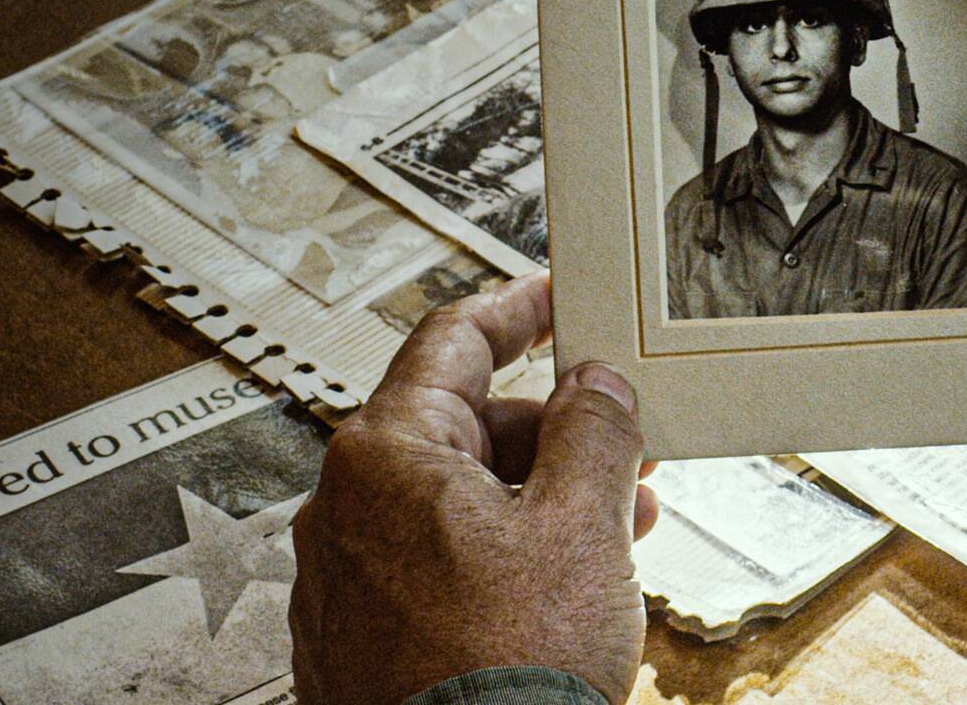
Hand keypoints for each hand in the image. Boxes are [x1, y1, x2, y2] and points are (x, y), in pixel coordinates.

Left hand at [289, 272, 656, 704]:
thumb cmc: (502, 675)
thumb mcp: (581, 527)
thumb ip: (594, 433)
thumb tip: (595, 385)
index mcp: (385, 453)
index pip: (453, 341)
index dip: (518, 310)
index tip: (554, 298)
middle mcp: (346, 506)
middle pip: (459, 427)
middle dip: (550, 434)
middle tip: (621, 450)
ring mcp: (344, 577)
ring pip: (452, 502)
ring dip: (536, 501)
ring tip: (614, 529)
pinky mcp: (356, 637)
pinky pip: (432, 564)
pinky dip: (497, 555)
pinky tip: (558, 585)